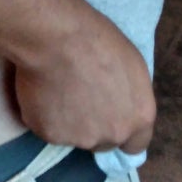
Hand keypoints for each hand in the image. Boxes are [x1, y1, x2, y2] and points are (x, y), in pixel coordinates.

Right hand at [12, 13, 155, 154]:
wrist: (54, 38)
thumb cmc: (96, 39)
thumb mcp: (130, 64)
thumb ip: (128, 95)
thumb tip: (118, 103)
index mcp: (139, 117)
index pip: (135, 143)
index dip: (121, 129)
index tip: (108, 116)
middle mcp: (113, 134)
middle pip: (104, 141)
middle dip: (94, 126)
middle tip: (78, 98)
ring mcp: (80, 138)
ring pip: (74, 136)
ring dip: (67, 121)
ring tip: (55, 90)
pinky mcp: (50, 134)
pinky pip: (47, 128)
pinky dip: (44, 115)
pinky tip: (41, 91)